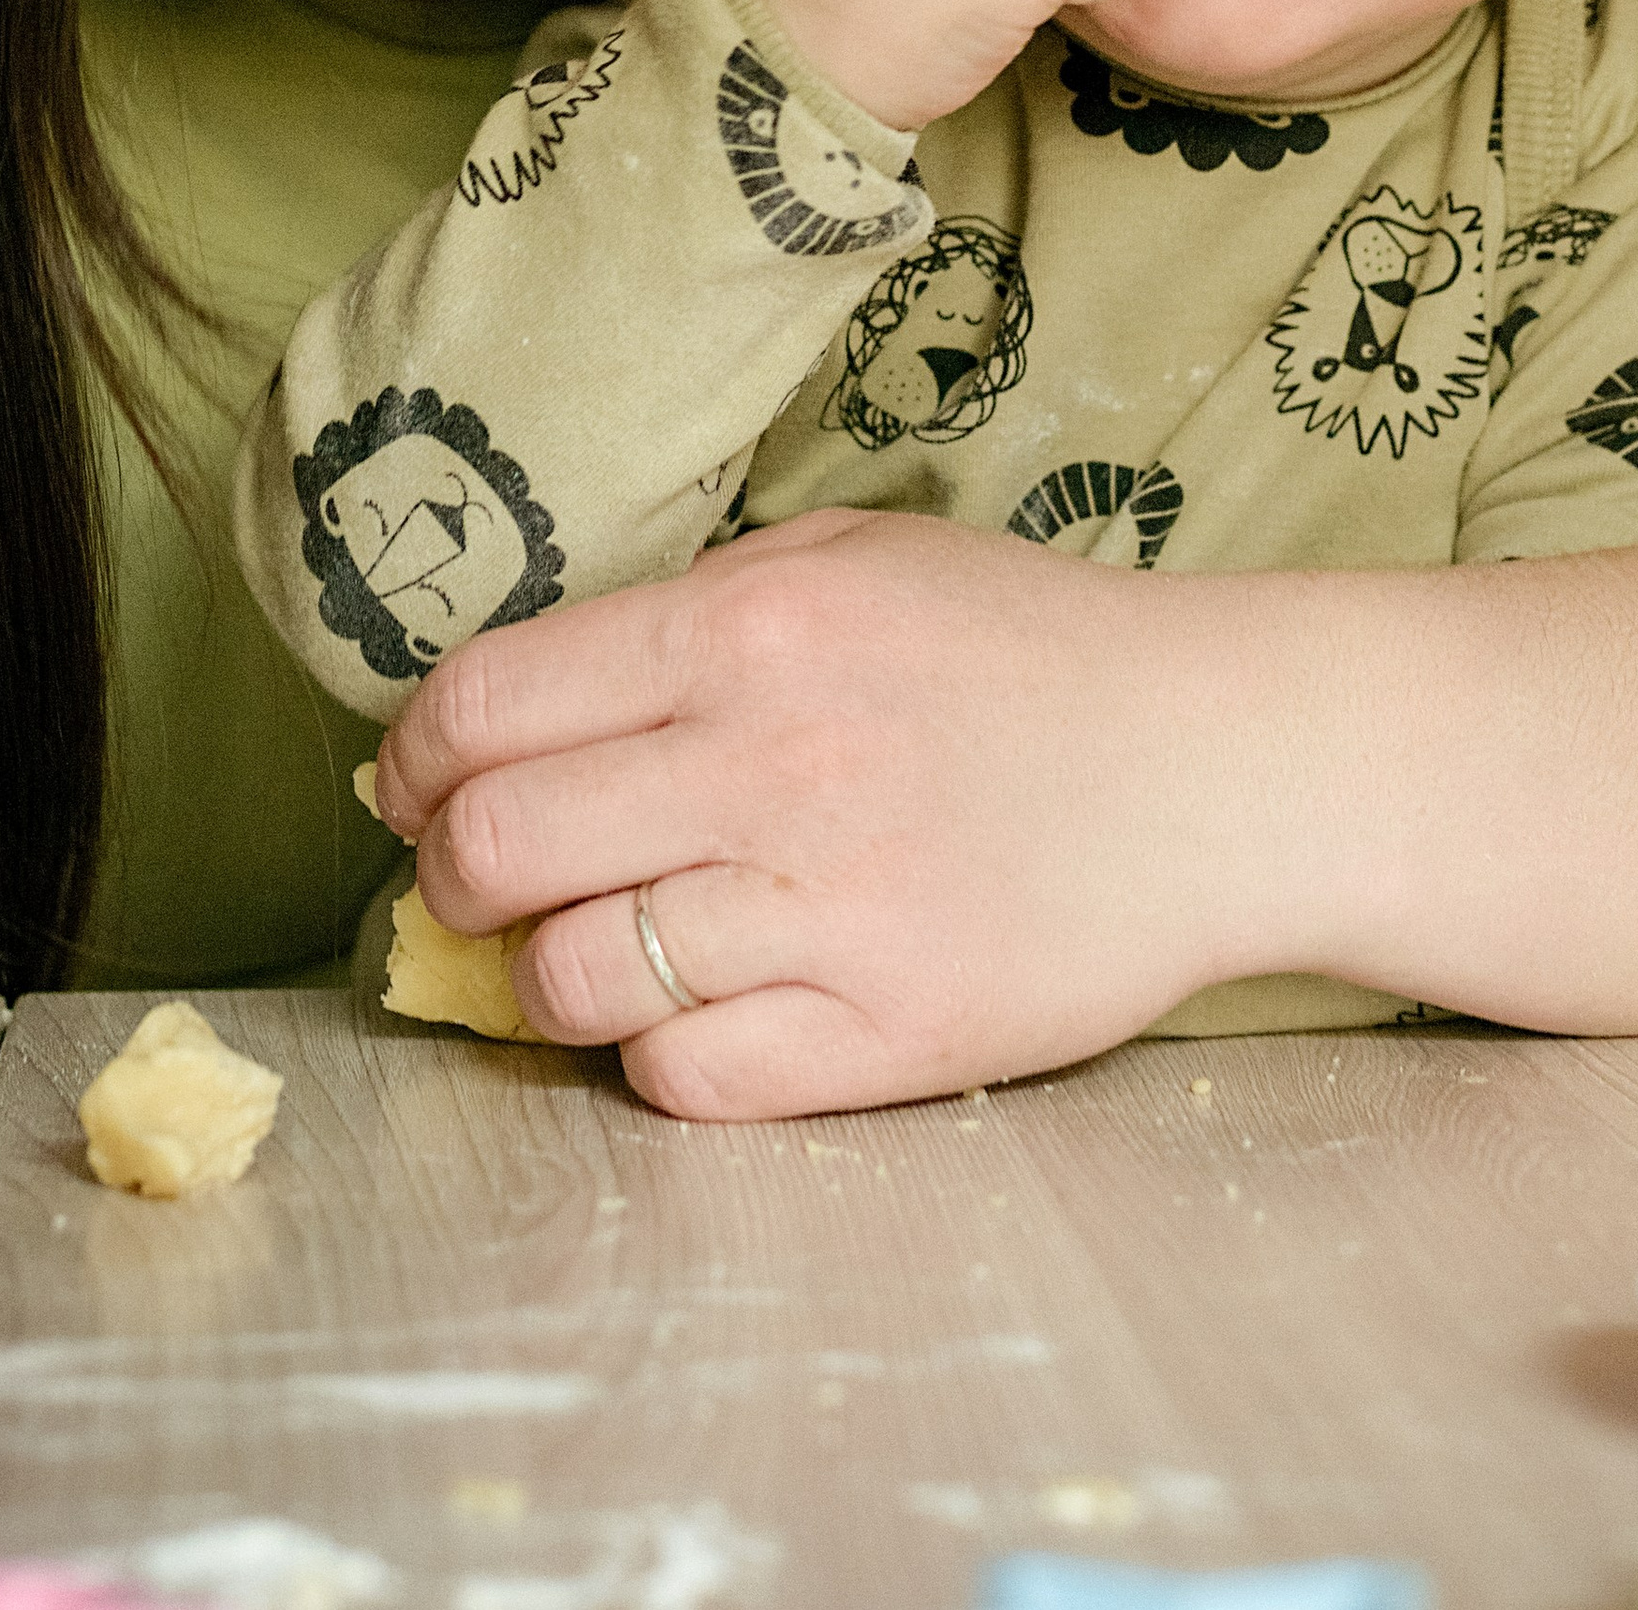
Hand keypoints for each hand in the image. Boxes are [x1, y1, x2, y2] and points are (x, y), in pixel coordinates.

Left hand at [368, 518, 1637, 1109]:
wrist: (1223, 764)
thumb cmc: (1023, 650)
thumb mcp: (854, 560)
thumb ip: (682, 613)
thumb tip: (501, 705)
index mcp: (751, 626)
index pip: (486, 701)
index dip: (414, 757)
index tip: (415, 784)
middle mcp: (771, 762)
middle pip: (495, 847)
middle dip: (455, 870)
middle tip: (488, 874)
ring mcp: (829, 910)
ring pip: (568, 979)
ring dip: (547, 971)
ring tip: (594, 944)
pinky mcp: (887, 1035)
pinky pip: (682, 1077)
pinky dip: (657, 1052)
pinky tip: (699, 1004)